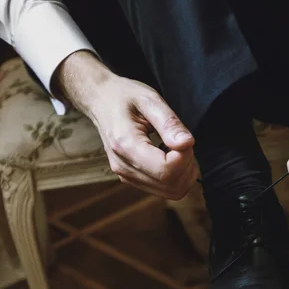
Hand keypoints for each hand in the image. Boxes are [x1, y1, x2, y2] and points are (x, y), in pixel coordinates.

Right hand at [55, 51, 197, 199]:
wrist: (100, 101)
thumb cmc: (124, 96)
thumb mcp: (149, 99)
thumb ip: (169, 123)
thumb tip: (188, 143)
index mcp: (126, 145)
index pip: (166, 170)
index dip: (185, 157)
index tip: (184, 138)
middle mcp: (124, 167)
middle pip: (171, 185)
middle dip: (187, 165)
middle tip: (182, 141)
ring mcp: (127, 175)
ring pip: (171, 192)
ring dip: (184, 173)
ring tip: (177, 148)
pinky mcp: (132, 179)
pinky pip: (164, 189)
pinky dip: (176, 176)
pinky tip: (170, 155)